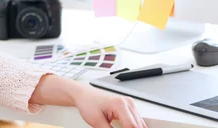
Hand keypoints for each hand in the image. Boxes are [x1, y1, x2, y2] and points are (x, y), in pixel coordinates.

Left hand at [30, 75, 145, 127]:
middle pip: (140, 126)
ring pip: (139, 125)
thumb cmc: (85, 103)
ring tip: (110, 124)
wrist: (78, 92)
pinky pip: (135, 122)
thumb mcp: (96, 123)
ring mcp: (129, 104)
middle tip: (111, 126)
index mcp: (122, 105)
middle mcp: (128, 103)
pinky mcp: (127, 107)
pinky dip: (132, 127)